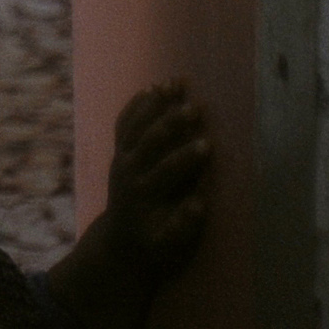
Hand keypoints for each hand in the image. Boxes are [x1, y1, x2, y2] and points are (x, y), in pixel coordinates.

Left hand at [103, 81, 211, 279]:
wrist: (119, 244)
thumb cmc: (152, 245)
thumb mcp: (166, 245)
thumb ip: (182, 225)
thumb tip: (199, 203)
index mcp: (142, 193)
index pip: (167, 170)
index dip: (187, 157)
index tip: (209, 143)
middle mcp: (128, 171)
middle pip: (150, 140)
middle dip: (173, 123)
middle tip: (196, 107)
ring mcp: (121, 158)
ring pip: (136, 124)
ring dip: (156, 103)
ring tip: (175, 84)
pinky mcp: (119, 152)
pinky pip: (124, 123)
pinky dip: (136, 105)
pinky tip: (151, 89)